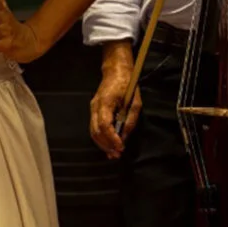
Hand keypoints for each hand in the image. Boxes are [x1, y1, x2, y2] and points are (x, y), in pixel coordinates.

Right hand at [89, 43, 140, 157]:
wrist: (116, 71)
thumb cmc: (127, 85)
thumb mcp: (135, 102)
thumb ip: (130, 120)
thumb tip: (125, 137)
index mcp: (105, 102)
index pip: (104, 125)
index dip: (112, 138)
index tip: (121, 147)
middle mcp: (95, 106)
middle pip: (95, 131)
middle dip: (106, 145)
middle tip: (117, 155)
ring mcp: (92, 108)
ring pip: (92, 131)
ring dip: (102, 144)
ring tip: (113, 154)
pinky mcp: (94, 110)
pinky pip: (94, 128)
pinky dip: (101, 138)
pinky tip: (109, 145)